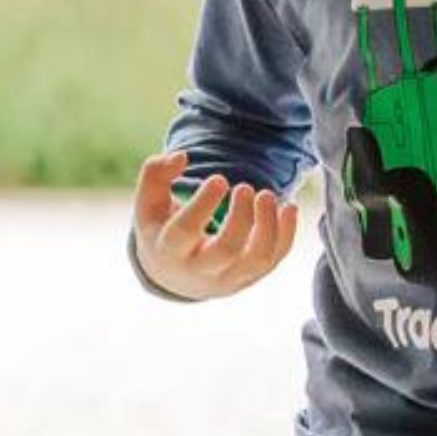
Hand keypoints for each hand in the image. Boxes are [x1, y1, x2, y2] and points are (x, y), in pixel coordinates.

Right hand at [132, 150, 299, 299]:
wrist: (175, 275)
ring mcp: (228, 277)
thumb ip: (154, 173)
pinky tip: (288, 207)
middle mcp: (200, 269)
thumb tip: (181, 157)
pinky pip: (274, 260)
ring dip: (269, 226)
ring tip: (267, 195)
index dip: (203, 204)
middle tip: (244, 187)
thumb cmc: (163, 228)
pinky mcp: (250, 278)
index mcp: (169, 249)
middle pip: (226, 250)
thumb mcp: (148, 203)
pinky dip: (287, 234)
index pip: (185, 232)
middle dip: (241, 217)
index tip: (218, 179)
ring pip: (257, 260)